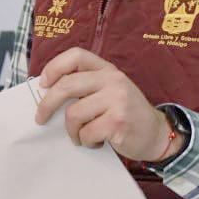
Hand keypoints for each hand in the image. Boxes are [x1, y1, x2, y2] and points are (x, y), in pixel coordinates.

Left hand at [35, 48, 182, 161]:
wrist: (157, 134)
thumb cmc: (125, 114)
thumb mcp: (109, 91)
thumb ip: (86, 87)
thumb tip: (47, 93)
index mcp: (107, 70)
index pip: (76, 56)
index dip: (54, 67)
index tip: (43, 83)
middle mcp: (113, 80)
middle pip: (66, 86)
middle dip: (46, 105)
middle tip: (41, 118)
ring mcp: (117, 100)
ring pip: (73, 114)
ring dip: (73, 131)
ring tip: (83, 135)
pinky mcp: (118, 121)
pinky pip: (86, 133)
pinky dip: (86, 142)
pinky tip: (97, 142)